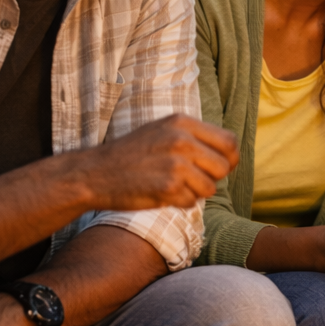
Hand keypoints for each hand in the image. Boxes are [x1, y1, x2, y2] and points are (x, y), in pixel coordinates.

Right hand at [81, 115, 238, 210]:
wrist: (93, 173)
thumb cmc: (131, 155)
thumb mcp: (163, 131)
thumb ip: (194, 137)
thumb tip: (230, 155)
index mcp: (182, 123)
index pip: (230, 142)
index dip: (229, 159)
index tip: (217, 168)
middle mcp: (181, 139)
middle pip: (224, 167)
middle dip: (212, 178)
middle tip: (190, 180)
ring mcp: (175, 163)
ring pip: (210, 188)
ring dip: (194, 192)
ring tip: (172, 185)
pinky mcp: (168, 187)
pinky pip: (191, 202)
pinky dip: (179, 203)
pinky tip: (160, 193)